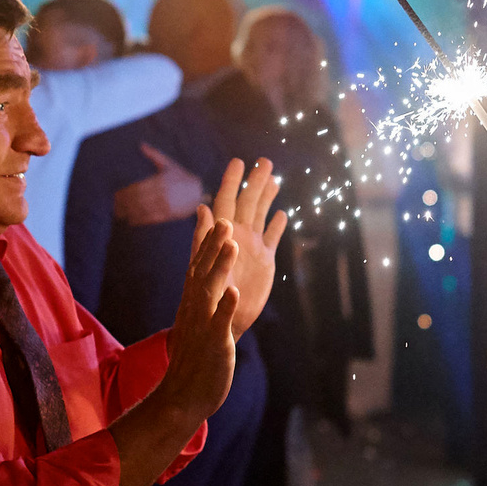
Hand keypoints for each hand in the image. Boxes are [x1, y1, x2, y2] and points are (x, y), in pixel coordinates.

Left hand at [113, 144, 206, 226]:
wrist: (199, 192)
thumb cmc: (182, 176)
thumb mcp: (169, 164)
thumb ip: (154, 155)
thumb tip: (141, 145)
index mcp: (161, 180)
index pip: (137, 187)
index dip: (125, 192)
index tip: (115, 195)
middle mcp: (162, 193)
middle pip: (137, 199)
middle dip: (124, 203)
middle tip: (114, 206)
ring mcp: (165, 205)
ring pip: (142, 209)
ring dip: (129, 212)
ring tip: (119, 214)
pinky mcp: (168, 214)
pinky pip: (150, 218)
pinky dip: (139, 220)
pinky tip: (131, 220)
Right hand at [157, 213, 240, 424]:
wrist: (183, 395)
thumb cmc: (195, 358)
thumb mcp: (198, 323)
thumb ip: (200, 298)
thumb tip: (201, 279)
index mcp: (193, 303)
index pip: (199, 268)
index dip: (208, 243)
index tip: (218, 219)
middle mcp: (194, 310)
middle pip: (203, 272)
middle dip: (214, 246)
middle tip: (226, 220)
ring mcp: (202, 326)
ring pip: (210, 291)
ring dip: (219, 267)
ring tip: (231, 245)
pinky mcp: (213, 344)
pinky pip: (218, 324)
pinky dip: (225, 307)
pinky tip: (233, 292)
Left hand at [208, 156, 287, 339]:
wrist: (220, 324)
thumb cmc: (206, 299)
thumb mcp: (205, 265)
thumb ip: (205, 237)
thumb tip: (203, 207)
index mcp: (222, 235)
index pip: (225, 202)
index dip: (230, 182)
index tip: (237, 161)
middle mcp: (237, 237)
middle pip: (248, 202)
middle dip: (255, 182)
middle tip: (264, 161)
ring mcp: (252, 247)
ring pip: (261, 215)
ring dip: (267, 197)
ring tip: (274, 178)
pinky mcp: (265, 262)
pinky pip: (272, 238)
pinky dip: (277, 226)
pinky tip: (283, 214)